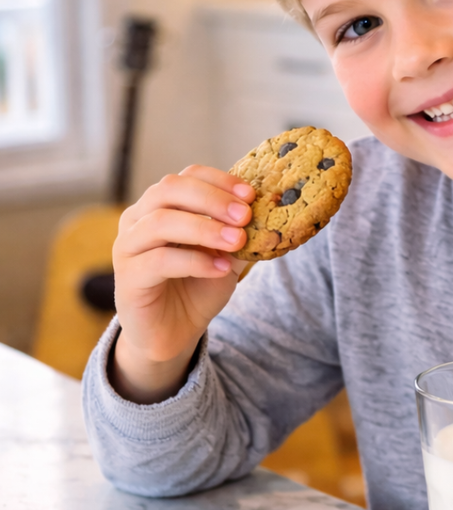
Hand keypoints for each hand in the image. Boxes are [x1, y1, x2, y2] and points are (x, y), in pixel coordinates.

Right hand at [110, 165, 254, 402]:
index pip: (187, 177)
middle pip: (170, 190)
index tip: (250, 195)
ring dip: (205, 229)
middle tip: (245, 216)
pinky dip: (196, 261)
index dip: (219, 181)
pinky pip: (160, 260)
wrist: (174, 332)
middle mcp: (138, 219)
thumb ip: (239, 235)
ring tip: (237, 241)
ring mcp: (128, 246)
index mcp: (161, 206)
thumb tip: (268, 214)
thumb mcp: (226, 257)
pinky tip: (221, 269)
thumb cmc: (197, 288)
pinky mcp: (127, 277)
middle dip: (212, 200)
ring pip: (161, 222)